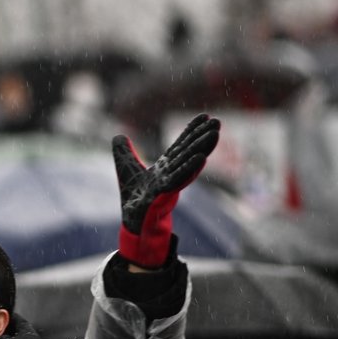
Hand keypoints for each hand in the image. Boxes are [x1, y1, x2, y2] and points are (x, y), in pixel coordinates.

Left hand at [112, 113, 220, 267]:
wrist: (134, 222)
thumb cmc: (135, 198)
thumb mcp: (126, 169)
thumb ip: (124, 153)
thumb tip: (119, 136)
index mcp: (166, 165)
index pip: (181, 144)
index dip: (192, 130)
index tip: (206, 116)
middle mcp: (172, 172)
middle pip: (189, 150)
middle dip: (203, 136)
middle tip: (218, 121)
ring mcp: (171, 183)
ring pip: (190, 163)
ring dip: (202, 148)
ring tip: (215, 134)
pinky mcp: (165, 194)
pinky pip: (180, 179)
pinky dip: (190, 168)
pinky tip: (202, 158)